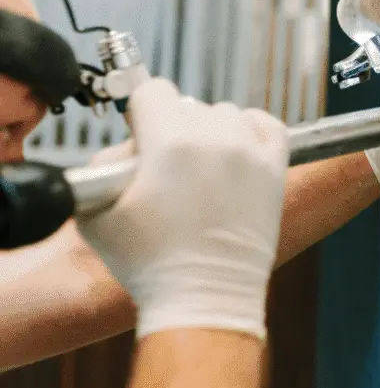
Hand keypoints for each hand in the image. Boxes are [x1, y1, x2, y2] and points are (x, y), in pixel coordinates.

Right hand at [77, 78, 287, 339]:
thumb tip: (129, 143)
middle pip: (189, 105)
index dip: (141, 111)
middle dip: (174, 127)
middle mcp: (215, 140)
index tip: (142, 131)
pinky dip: (252, 130)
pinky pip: (267, 124)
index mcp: (171, 143)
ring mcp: (250, 153)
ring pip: (226, 114)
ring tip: (203, 166)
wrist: (204, 297)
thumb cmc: (150, 263)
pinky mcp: (274, 168)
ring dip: (212, 131)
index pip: (153, 91)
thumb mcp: (96, 213)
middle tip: (169, 163)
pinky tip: (237, 149)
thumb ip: (103, 163)